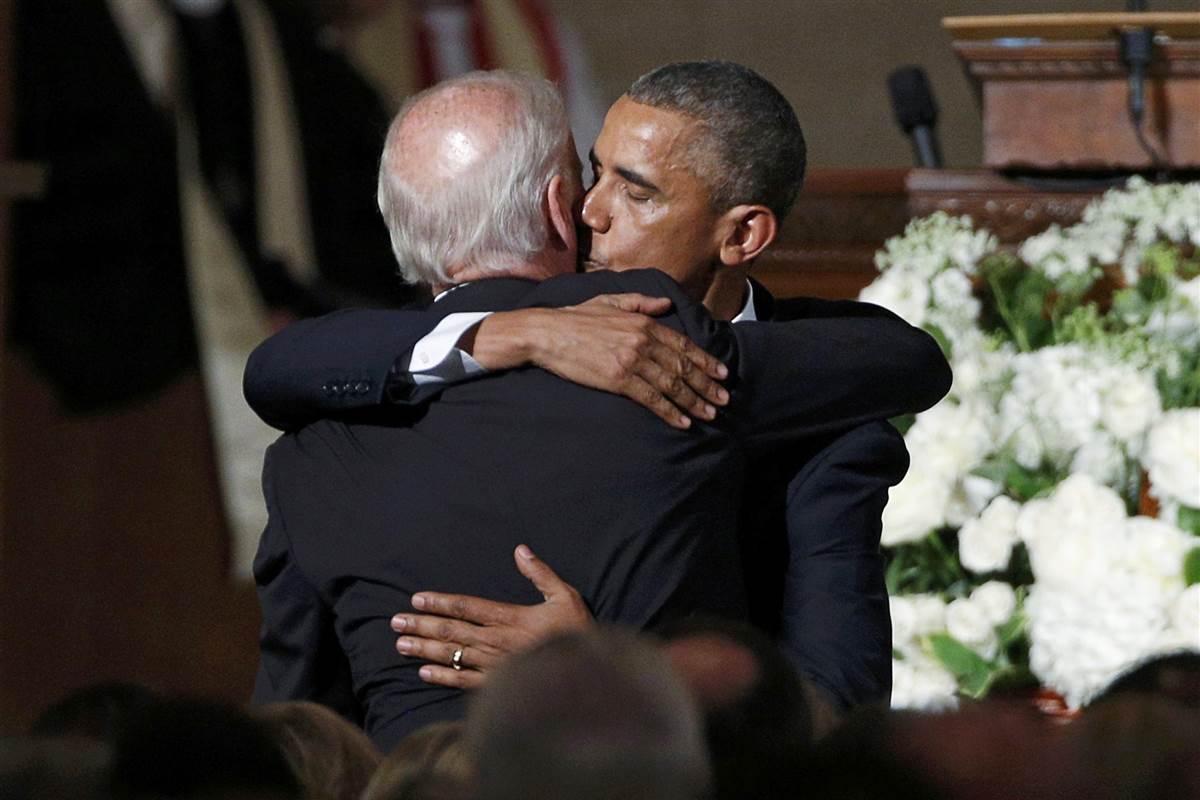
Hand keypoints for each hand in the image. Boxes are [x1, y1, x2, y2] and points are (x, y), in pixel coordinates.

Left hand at [391, 545, 591, 688]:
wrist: (586, 676)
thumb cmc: (577, 633)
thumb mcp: (565, 596)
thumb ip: (541, 574)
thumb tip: (520, 550)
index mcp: (510, 618)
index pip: (467, 607)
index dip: (440, 602)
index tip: (416, 599)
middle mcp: (496, 641)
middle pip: (452, 631)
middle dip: (421, 625)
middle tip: (395, 622)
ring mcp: (495, 665)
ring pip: (453, 655)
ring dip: (424, 649)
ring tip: (400, 644)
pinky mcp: (498, 684)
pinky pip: (465, 681)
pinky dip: (443, 676)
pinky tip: (423, 672)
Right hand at [466, 294, 728, 429]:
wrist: (547, 333)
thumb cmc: (575, 317)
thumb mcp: (610, 301)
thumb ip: (641, 302)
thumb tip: (666, 305)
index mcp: (643, 322)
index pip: (683, 344)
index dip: (705, 360)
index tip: (722, 373)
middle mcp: (643, 340)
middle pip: (683, 367)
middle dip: (706, 385)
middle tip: (724, 400)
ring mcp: (632, 361)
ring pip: (671, 384)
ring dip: (694, 401)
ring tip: (710, 413)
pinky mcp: (618, 379)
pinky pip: (651, 399)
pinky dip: (669, 411)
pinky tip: (682, 421)